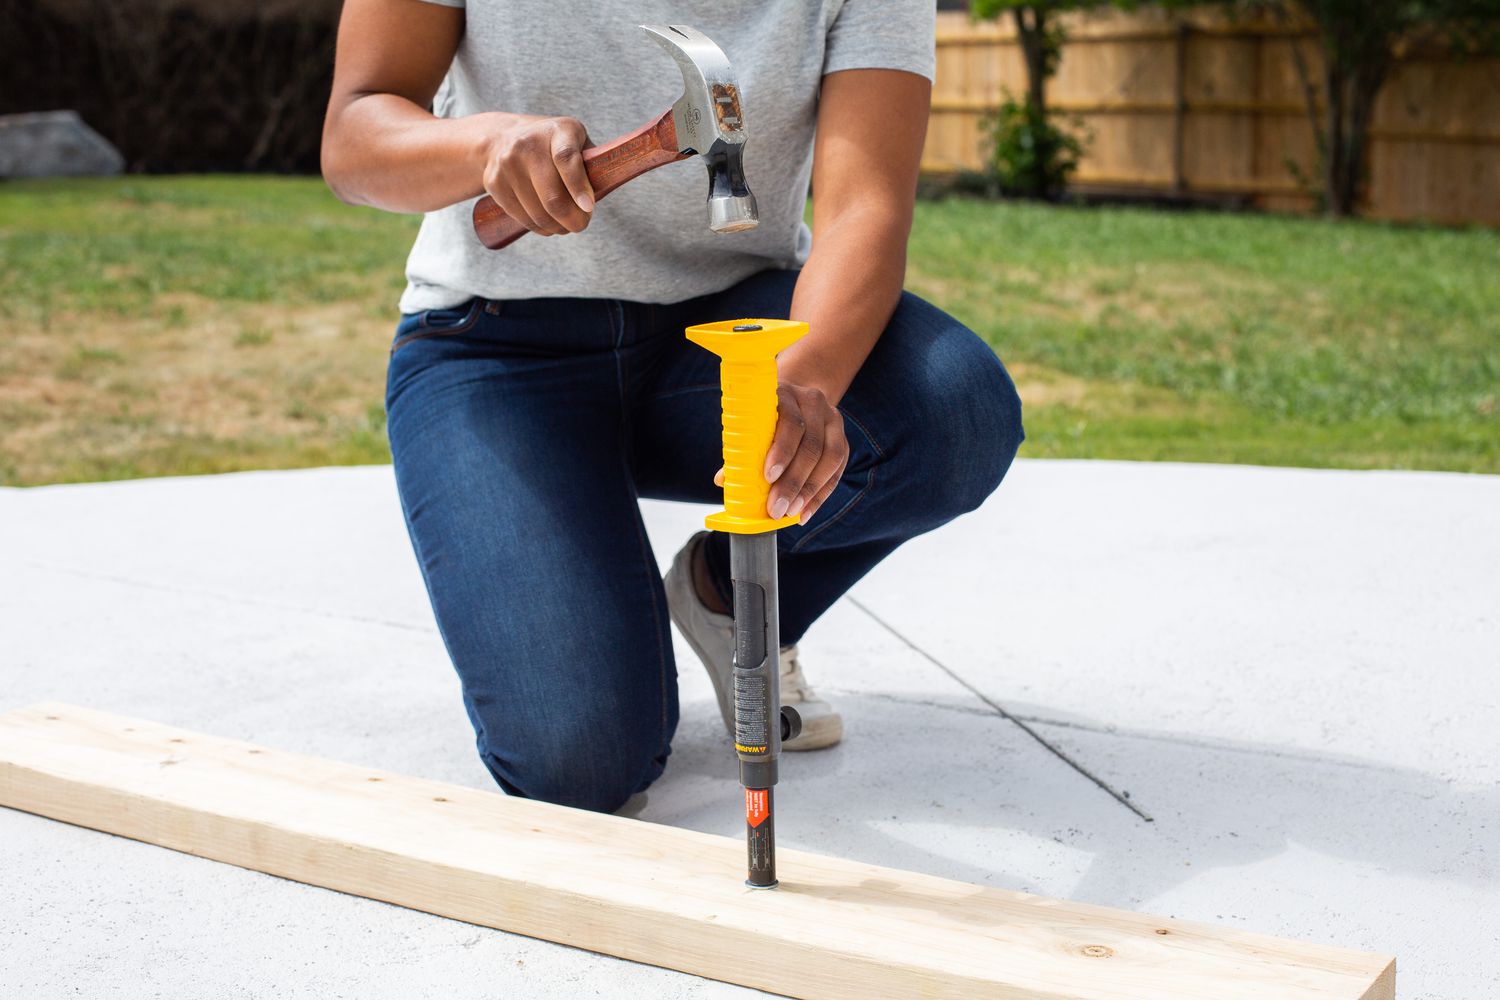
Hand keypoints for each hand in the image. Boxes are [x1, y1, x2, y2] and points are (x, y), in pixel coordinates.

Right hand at [480, 115, 594, 235]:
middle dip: (572, 219)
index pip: (566, 158)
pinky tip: (548, 225)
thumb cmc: (551, 145)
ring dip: (557, 227)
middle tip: (581, 225)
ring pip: (538, 213)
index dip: (578, 186)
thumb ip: (590, 165)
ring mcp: (507, 163)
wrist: (501, 138)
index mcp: (556, 130)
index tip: (589, 207)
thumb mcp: (574, 141)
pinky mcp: (494, 183)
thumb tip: (598, 197)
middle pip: (552, 196)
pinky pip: (522, 217)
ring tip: (566, 226)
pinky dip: (539, 228)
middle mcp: (527, 144)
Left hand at [713, 382, 848, 525]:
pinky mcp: (843, 439)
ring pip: (830, 458)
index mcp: (787, 394)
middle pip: (811, 445)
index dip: (782, 451)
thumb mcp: (754, 421)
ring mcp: (832, 420)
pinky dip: (820, 495)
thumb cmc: (766, 415)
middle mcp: (814, 403)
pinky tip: (804, 513)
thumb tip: (722, 480)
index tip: (768, 477)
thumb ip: (741, 449)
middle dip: (793, 481)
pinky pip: (837, 470)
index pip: (791, 422)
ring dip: (809, 491)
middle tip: (777, 507)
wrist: (797, 400)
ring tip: (790, 512)